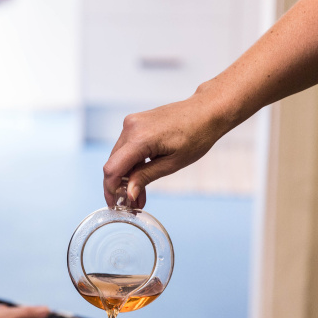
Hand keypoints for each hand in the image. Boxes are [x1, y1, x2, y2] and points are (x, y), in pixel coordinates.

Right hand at [103, 91, 222, 207]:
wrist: (207, 111)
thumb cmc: (197, 135)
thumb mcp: (172, 164)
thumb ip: (145, 177)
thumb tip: (128, 194)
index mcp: (140, 138)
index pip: (112, 168)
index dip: (110, 190)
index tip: (115, 205)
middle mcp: (131, 127)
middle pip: (113, 163)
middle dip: (120, 186)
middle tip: (131, 205)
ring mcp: (132, 122)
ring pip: (119, 156)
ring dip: (126, 176)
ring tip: (139, 195)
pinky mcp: (136, 122)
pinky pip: (127, 147)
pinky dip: (131, 163)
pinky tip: (140, 177)